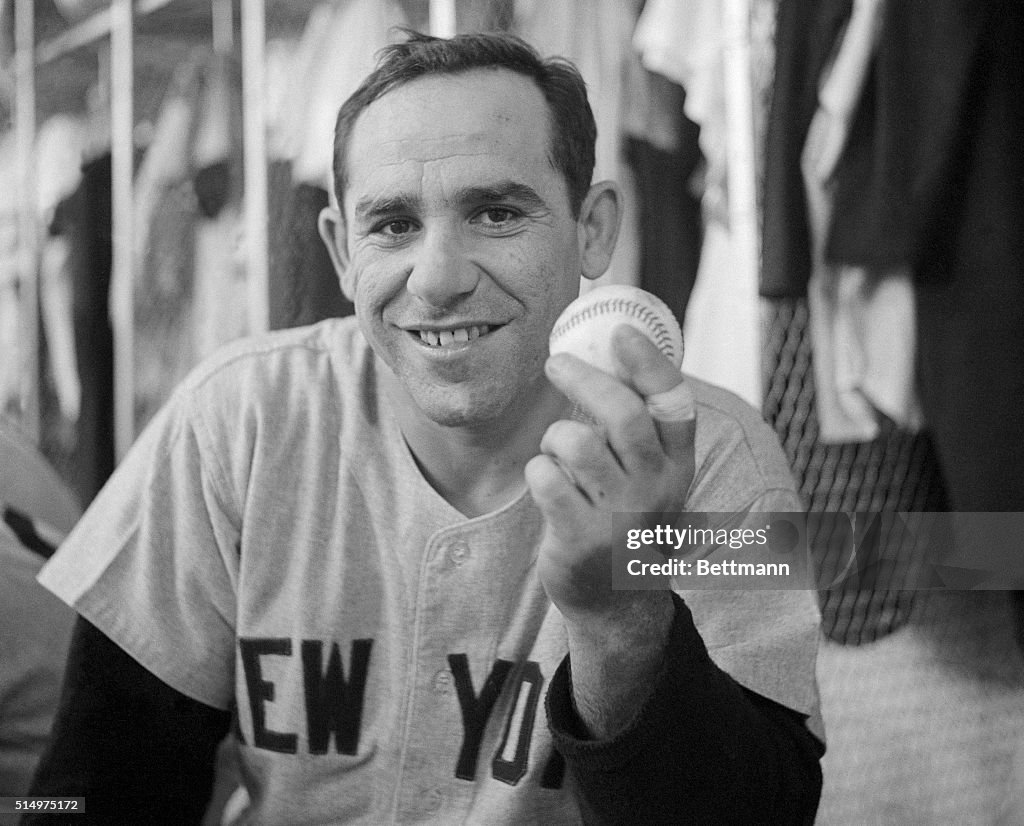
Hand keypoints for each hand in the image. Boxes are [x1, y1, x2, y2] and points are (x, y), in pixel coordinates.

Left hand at [525, 324, 695, 622]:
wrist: (619, 600)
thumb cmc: (624, 515)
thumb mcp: (647, 472)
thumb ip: (635, 423)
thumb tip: (606, 350)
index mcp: (676, 463)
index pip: (673, 402)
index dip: (648, 362)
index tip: (621, 331)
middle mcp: (656, 487)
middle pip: (622, 414)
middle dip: (582, 378)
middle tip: (556, 363)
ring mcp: (621, 516)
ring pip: (576, 442)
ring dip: (556, 436)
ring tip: (558, 451)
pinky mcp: (581, 538)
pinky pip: (545, 478)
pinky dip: (538, 471)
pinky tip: (549, 484)